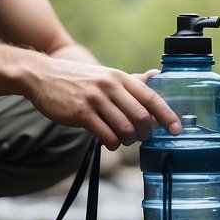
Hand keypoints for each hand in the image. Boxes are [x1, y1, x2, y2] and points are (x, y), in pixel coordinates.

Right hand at [26, 61, 180, 149]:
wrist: (42, 76)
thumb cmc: (78, 79)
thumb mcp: (106, 75)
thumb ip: (131, 80)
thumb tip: (156, 75)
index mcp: (120, 78)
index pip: (151, 97)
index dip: (167, 116)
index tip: (177, 130)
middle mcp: (110, 86)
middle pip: (141, 117)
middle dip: (145, 133)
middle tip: (140, 138)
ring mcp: (95, 99)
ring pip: (125, 129)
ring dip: (128, 141)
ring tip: (122, 140)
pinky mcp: (80, 113)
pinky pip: (106, 135)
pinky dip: (111, 144)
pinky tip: (108, 141)